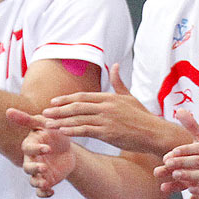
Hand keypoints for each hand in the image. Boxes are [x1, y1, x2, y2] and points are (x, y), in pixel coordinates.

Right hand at [8, 107, 74, 196]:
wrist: (68, 146)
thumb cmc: (53, 130)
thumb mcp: (44, 123)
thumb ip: (27, 119)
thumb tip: (7, 110)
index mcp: (30, 145)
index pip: (28, 148)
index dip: (36, 149)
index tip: (48, 148)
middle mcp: (32, 159)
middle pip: (27, 167)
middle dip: (34, 168)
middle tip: (44, 168)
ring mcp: (38, 171)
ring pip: (32, 180)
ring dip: (38, 182)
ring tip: (46, 183)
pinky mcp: (46, 180)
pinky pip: (40, 191)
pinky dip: (44, 194)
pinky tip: (52, 192)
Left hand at [38, 64, 169, 153]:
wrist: (154, 132)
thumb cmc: (142, 116)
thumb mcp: (129, 97)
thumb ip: (119, 82)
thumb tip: (115, 65)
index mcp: (109, 97)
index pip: (82, 96)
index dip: (66, 99)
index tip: (53, 102)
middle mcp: (106, 106)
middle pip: (77, 106)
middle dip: (58, 110)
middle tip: (44, 113)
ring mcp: (106, 119)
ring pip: (78, 118)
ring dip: (61, 121)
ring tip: (48, 124)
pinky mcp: (108, 133)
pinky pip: (86, 130)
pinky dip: (73, 130)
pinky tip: (63, 131)